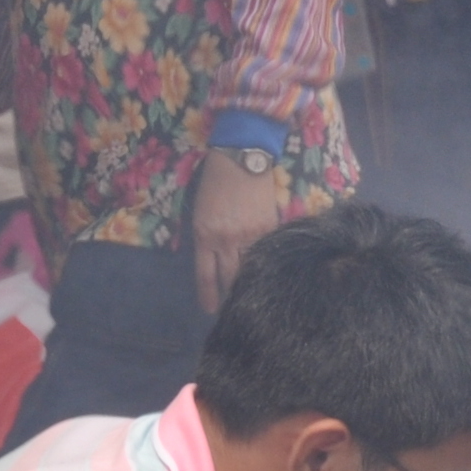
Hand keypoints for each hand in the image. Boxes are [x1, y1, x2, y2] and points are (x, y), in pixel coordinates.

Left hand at [190, 146, 289, 311]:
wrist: (242, 159)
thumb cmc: (215, 183)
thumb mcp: (201, 213)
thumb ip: (206, 239)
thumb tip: (215, 262)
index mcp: (205, 235)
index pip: (206, 275)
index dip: (208, 296)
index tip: (211, 311)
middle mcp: (227, 240)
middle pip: (230, 278)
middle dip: (231, 296)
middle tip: (233, 310)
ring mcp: (251, 235)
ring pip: (250, 268)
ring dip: (250, 282)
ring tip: (253, 296)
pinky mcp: (270, 228)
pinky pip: (268, 252)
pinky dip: (267, 263)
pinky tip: (270, 273)